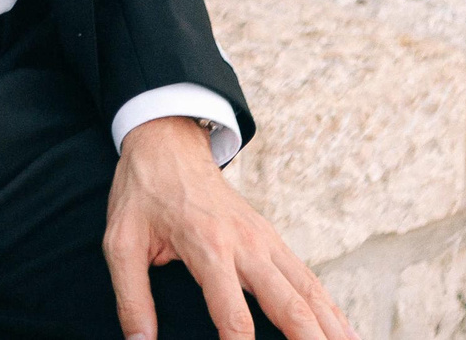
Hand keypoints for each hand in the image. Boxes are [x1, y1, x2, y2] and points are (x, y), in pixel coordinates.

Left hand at [107, 118, 355, 339]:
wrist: (168, 145)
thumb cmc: (143, 194)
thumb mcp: (120, 241)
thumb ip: (131, 297)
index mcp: (208, 247)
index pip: (233, 315)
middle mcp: (246, 245)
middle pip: (289, 306)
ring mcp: (265, 241)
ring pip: (310, 292)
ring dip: (333, 328)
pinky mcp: (273, 240)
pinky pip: (309, 278)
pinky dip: (331, 308)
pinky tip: (345, 332)